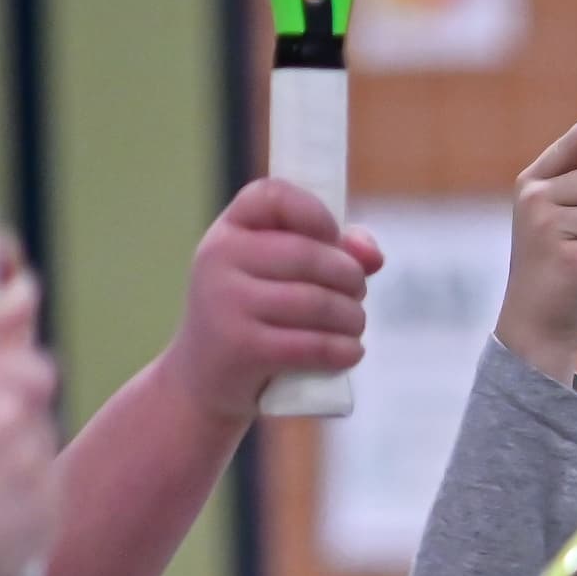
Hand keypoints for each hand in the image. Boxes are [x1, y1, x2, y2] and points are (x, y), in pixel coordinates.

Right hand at [162, 179, 383, 422]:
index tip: (332, 239)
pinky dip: (344, 350)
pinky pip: (314, 345)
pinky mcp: (242, 349)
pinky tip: (350, 352)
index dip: (316, 213)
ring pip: (318, 303)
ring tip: (352, 327)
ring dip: (353, 318)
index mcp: (229, 231)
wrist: (205, 380)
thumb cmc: (255, 318)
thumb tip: (372, 255)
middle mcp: (219, 258)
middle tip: (356, 297)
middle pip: (310, 256)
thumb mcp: (281, 276)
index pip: (274, 195)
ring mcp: (226, 303)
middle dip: (350, 279)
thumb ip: (331, 253)